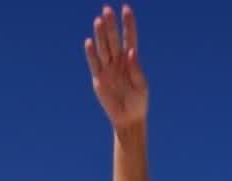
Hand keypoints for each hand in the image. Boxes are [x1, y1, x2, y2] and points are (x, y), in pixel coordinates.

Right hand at [85, 6, 146, 131]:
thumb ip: (136, 69)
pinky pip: (94, 63)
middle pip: (113, 39)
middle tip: (107, 10)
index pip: (129, 38)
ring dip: (101, 35)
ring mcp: (107, 69)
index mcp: (131, 60)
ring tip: (99, 20)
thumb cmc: (138, 102)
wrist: (128, 119)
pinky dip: (91, 53)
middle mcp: (118, 61)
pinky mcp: (99, 79)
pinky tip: (89, 42)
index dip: (128, 24)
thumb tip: (131, 52)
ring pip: (103, 48)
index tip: (126, 9)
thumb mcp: (141, 86)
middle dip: (111, 25)